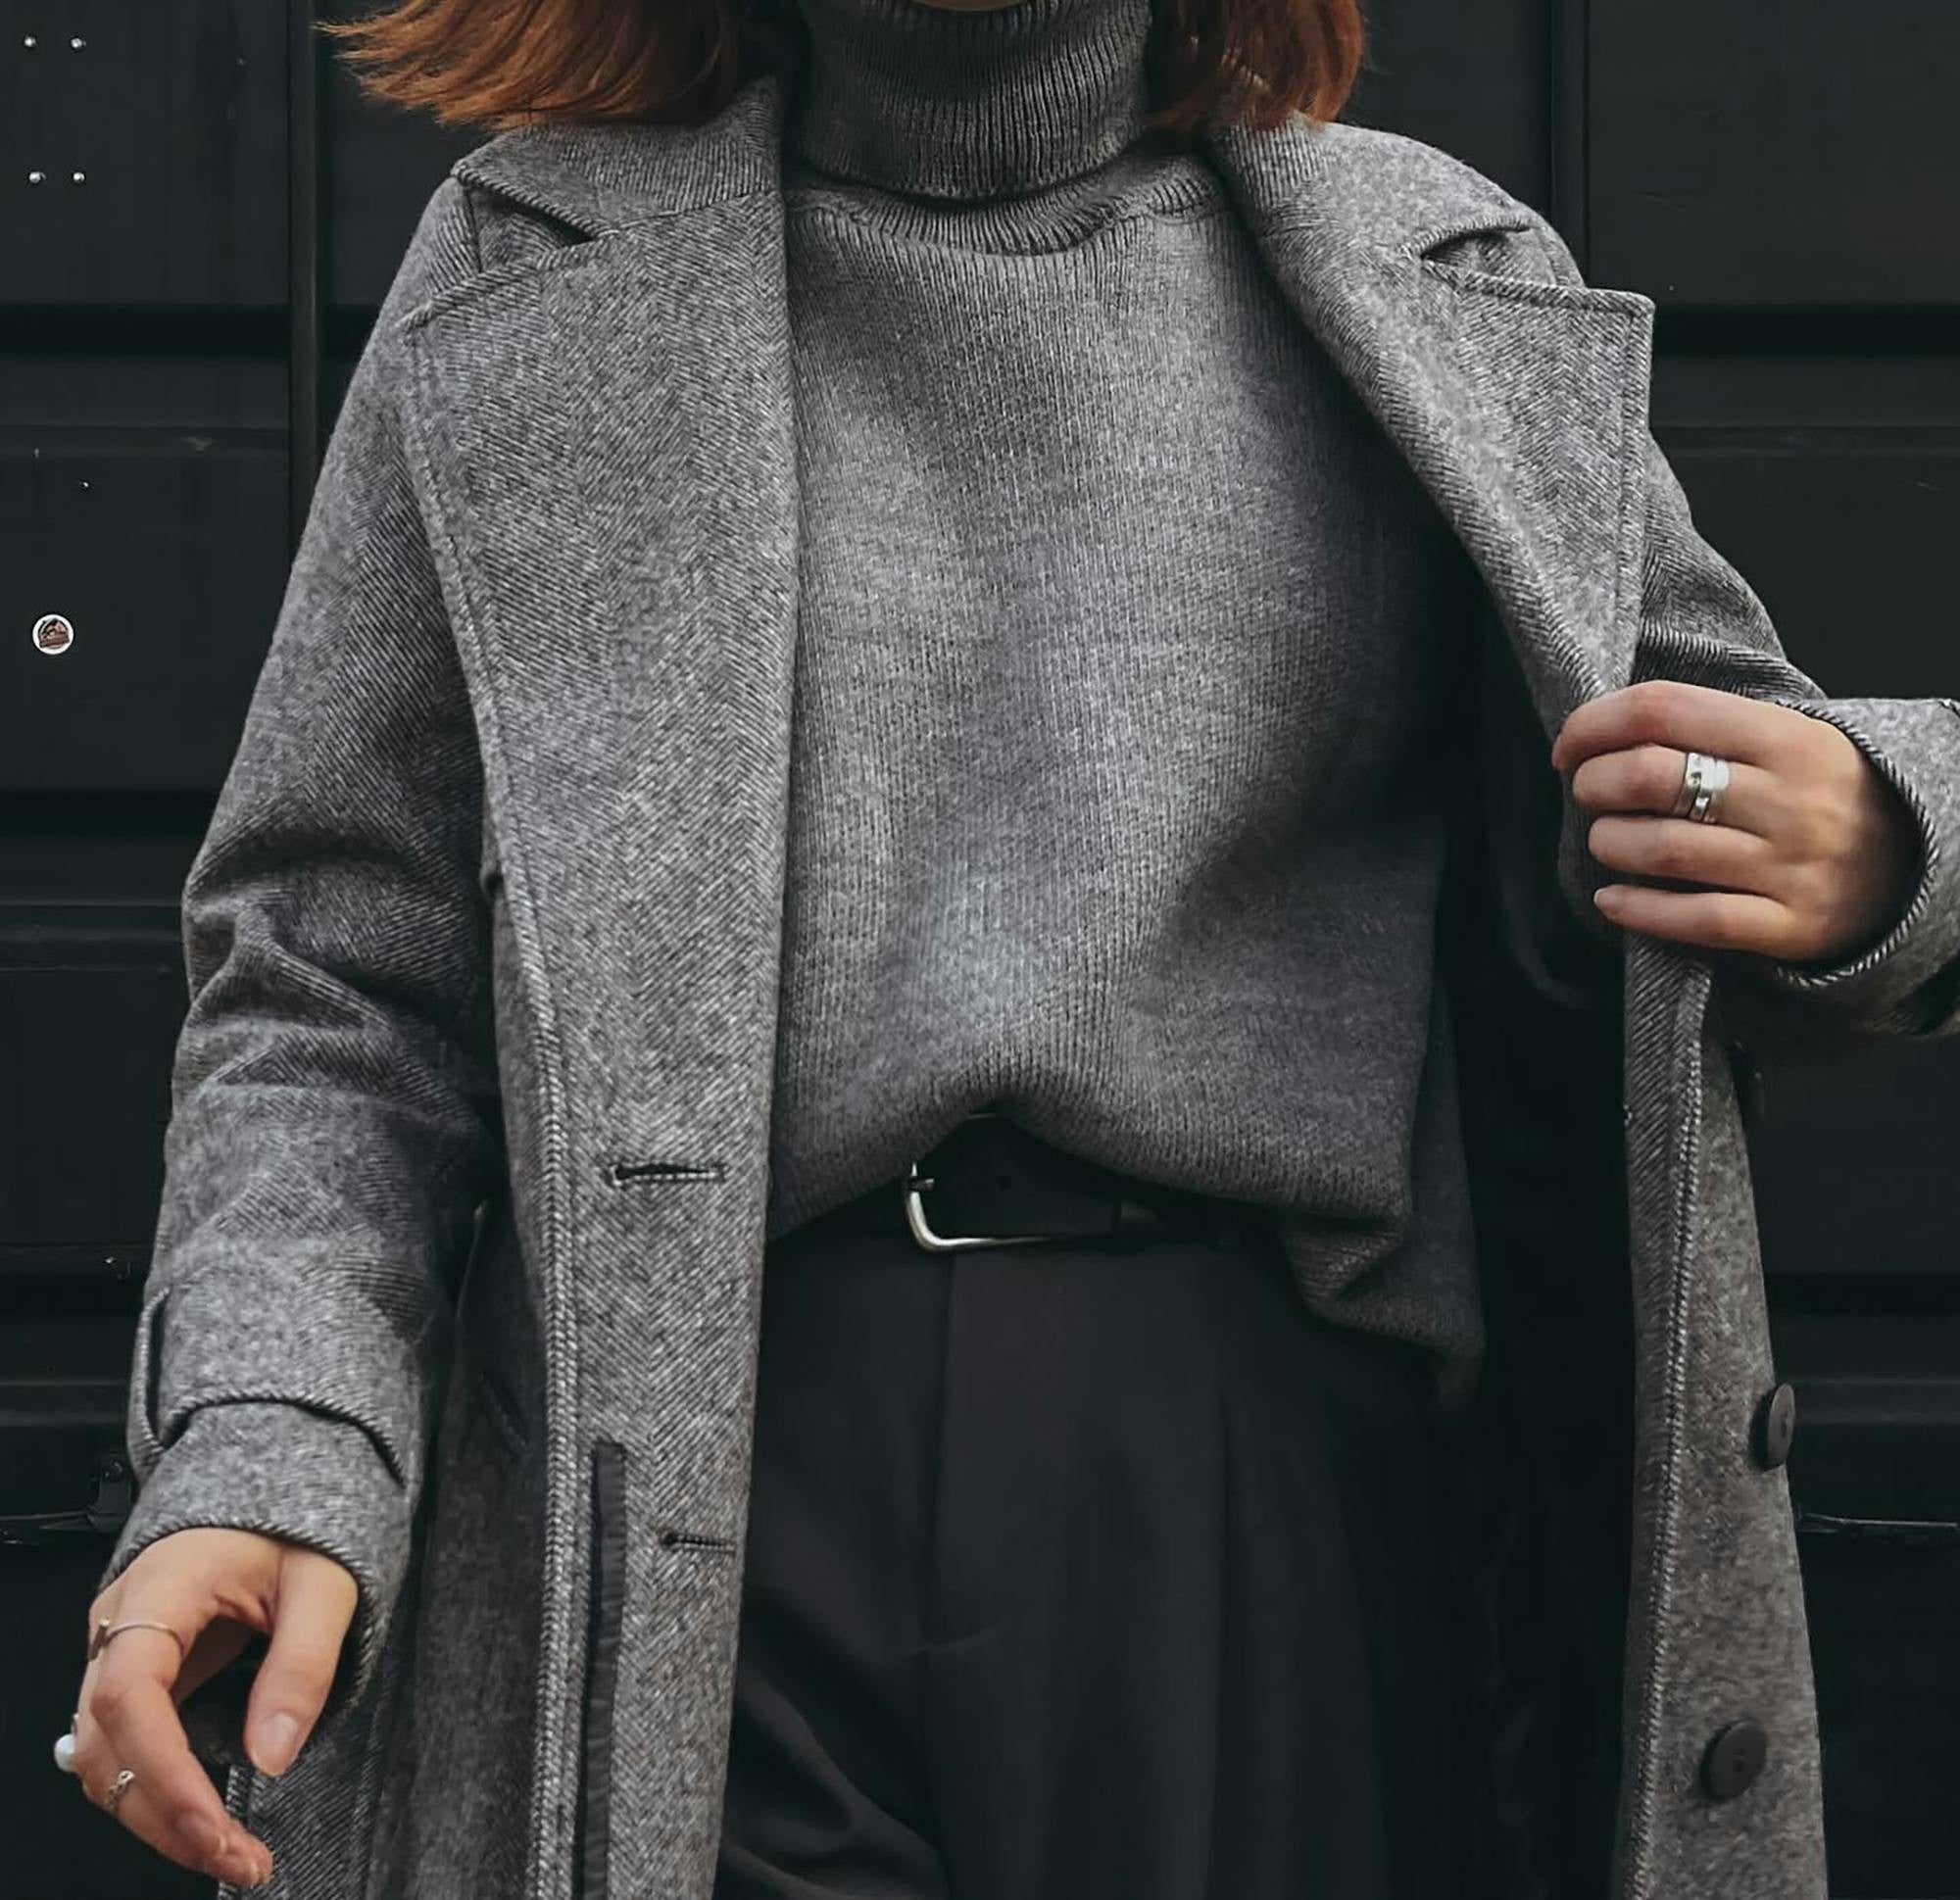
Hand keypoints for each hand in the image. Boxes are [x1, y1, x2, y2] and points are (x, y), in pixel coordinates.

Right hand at [71, 1527, 356, 1889]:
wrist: (274, 1491)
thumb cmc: (295, 1525)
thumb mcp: (325, 1583)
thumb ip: (301, 1664)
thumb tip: (272, 1757)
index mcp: (160, 1588)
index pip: (132, 1696)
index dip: (163, 1771)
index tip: (213, 1827)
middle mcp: (118, 1625)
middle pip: (106, 1745)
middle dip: (165, 1816)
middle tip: (241, 1859)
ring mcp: (117, 1652)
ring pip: (104, 1759)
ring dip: (158, 1817)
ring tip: (233, 1854)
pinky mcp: (135, 1675)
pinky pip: (127, 1746)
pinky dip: (159, 1792)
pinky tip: (206, 1820)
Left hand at [1549, 679, 1919, 963]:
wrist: (1914, 863)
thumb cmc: (1820, 791)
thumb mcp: (1787, 738)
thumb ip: (1708, 727)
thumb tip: (1600, 731)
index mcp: (1785, 737)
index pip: (1663, 709)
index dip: (1595, 724)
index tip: (1568, 747)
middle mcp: (1788, 799)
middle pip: (1650, 777)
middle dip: (1594, 783)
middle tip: (1586, 791)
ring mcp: (1789, 865)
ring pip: (1662, 850)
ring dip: (1608, 843)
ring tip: (1604, 839)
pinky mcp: (1788, 925)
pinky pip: (1695, 919)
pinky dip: (1637, 910)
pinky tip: (1610, 899)